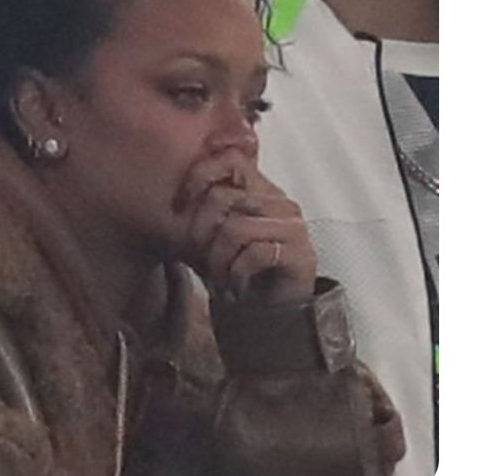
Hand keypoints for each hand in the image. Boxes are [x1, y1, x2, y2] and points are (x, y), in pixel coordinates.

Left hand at [174, 156, 316, 305]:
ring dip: (216, 261)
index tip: (178, 206)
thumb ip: (201, 210)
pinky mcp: (300, 254)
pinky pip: (253, 254)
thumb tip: (176, 196)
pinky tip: (235, 288)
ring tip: (219, 278)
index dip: (198, 176)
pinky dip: (235, 275)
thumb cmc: (236, 271)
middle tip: (200, 260)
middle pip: (221, 198)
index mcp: (260, 189)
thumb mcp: (211, 236)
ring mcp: (293, 227)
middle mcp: (280, 202)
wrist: (267, 316)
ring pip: (233, 229)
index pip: (229, 159)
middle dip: (200, 234)